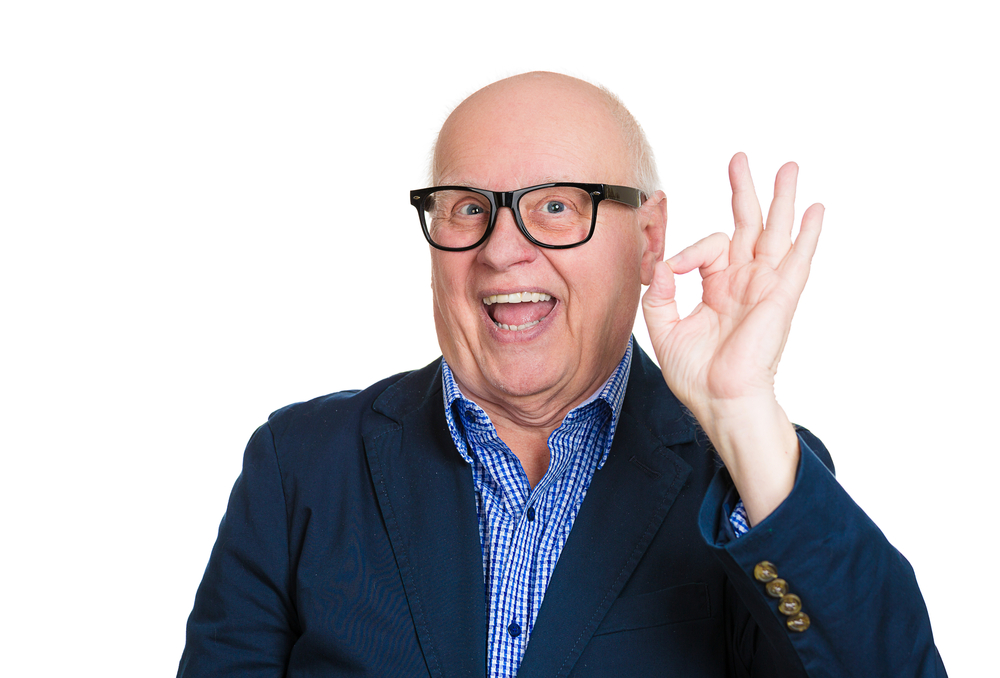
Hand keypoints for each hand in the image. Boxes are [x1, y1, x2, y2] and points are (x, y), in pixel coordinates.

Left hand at [641, 153, 823, 523]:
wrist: (720, 402)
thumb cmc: (696, 374)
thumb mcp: (664, 329)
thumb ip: (658, 293)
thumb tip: (660, 263)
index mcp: (719, 287)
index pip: (708, 248)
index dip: (685, 251)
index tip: (670, 268)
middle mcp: (744, 281)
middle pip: (748, 225)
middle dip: (745, 190)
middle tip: (740, 158)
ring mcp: (765, 287)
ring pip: (775, 232)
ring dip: (781, 199)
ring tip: (789, 166)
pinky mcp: (779, 297)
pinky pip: (797, 260)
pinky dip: (807, 234)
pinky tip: (816, 209)